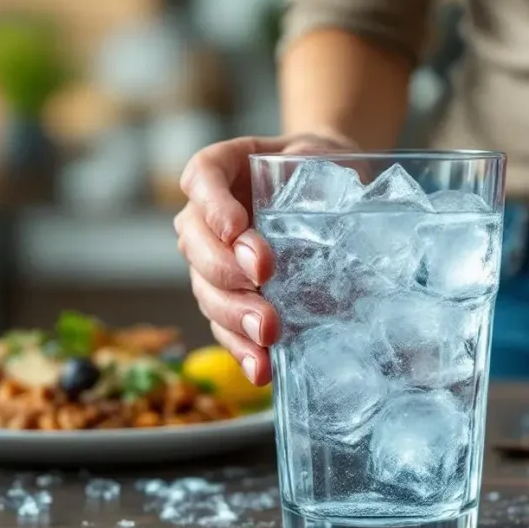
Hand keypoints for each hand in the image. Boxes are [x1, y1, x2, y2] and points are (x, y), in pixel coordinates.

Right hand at [174, 131, 357, 384]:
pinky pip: (226, 327)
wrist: (332, 190)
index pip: (202, 178)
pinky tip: (262, 368)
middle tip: (262, 279)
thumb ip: (320, 173)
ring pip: (207, 290)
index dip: (212, 205)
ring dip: (234, 315)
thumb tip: (331, 203)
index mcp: (224, 169)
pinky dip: (242, 349)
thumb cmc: (321, 168)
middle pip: (196, 243)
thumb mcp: (325, 159)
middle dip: (227, 268)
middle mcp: (208, 217)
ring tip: (267, 333)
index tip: (236, 227)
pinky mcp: (234, 299)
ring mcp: (216, 260)